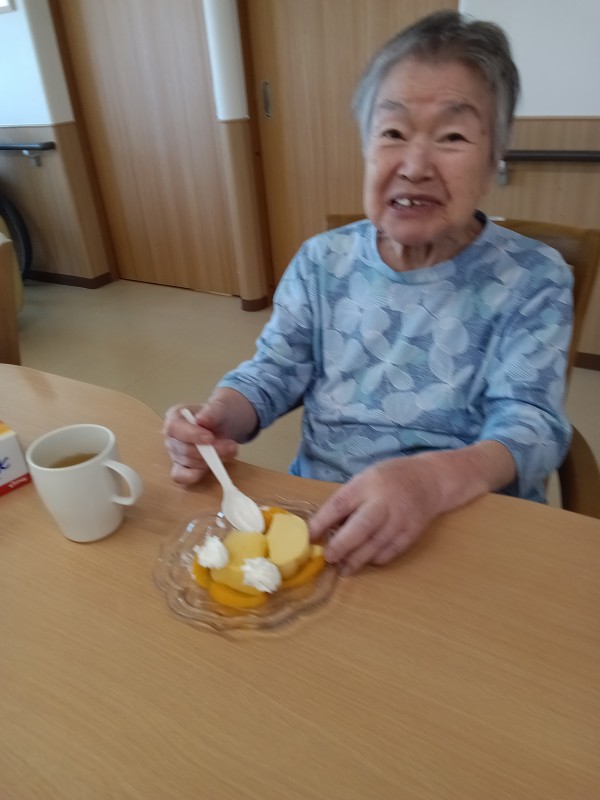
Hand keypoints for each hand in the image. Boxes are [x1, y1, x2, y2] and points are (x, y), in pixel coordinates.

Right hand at [163, 403, 238, 484]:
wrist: (226, 423)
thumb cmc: (219, 413)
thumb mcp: (221, 407)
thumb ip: (212, 412)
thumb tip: (201, 419)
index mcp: (175, 416)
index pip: (175, 428)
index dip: (192, 435)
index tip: (210, 438)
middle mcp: (171, 436)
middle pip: (184, 449)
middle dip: (210, 451)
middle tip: (232, 446)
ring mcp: (174, 453)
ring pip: (188, 463)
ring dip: (211, 461)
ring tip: (229, 450)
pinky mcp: (181, 467)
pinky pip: (182, 476)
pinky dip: (197, 475)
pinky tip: (213, 467)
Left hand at [309, 455, 444, 574]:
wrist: (430, 479)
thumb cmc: (390, 478)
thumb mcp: (364, 479)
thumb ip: (347, 501)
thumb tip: (324, 529)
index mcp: (366, 484)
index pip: (340, 504)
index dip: (321, 522)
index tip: (308, 537)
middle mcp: (384, 501)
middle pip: (361, 527)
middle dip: (341, 545)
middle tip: (328, 558)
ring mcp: (400, 518)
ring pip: (376, 544)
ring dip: (357, 559)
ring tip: (343, 569)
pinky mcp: (412, 533)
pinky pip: (391, 551)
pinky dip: (376, 559)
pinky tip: (367, 561)